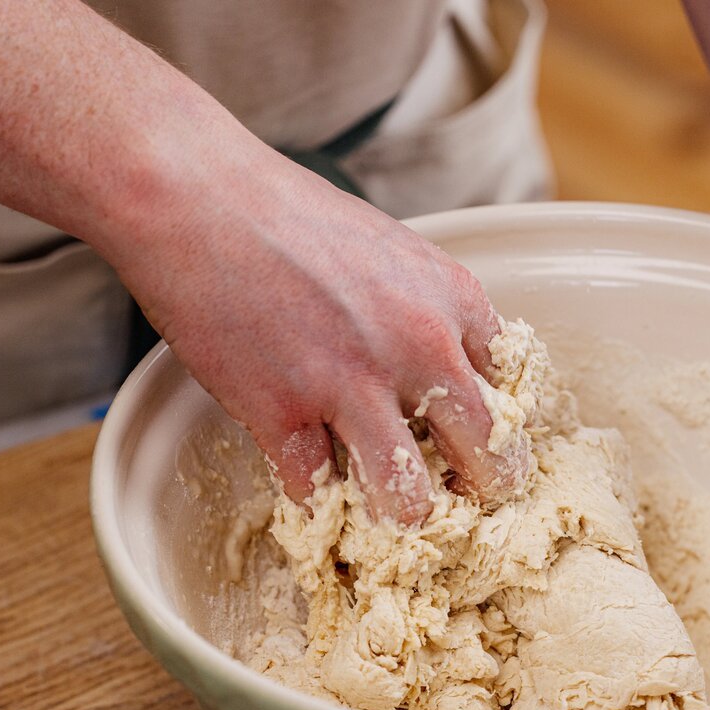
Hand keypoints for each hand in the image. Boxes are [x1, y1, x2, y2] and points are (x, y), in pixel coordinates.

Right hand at [112, 147, 519, 522]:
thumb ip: (435, 314)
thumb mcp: (397, 252)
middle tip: (455, 499)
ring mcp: (351, 386)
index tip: (475, 449)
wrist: (196, 196)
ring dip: (397, 513)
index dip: (496, 434)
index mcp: (454, 302)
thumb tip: (457, 376)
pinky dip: (313, 493)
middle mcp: (418, 348)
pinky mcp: (282, 415)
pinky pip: (317, 491)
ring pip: (408, 503)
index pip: (514, 398)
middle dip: (479, 491)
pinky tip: (308, 471)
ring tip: (383, 506)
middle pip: (489, 459)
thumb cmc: (292, 218)